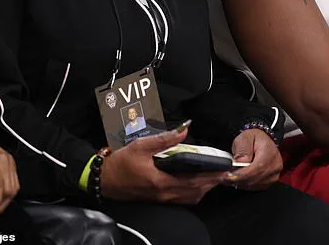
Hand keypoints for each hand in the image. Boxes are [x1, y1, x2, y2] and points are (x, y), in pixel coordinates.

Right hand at [100, 128, 226, 203]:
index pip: (194, 181)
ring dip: (204, 188)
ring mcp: (161, 198)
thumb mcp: (141, 145)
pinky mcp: (158, 199)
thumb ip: (165, 138)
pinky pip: (182, 199)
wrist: (103, 180)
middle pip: (195, 192)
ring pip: (190, 197)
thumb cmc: (120, 164)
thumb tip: (184, 129)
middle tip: (225, 173)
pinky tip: (196, 183)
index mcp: (161, 182)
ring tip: (214, 176)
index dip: (211, 176)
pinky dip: (193, 192)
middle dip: (212, 183)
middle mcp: (164, 194)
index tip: (224, 170)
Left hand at [224, 129, 281, 190]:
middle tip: (223, 178)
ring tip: (228, 178)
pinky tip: (237, 179)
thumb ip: (243, 149)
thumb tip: (240, 162)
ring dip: (240, 183)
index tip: (228, 176)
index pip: (257, 168)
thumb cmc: (254, 138)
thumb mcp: (245, 137)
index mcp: (270, 152)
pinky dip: (245, 184)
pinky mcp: (269, 181)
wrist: (262, 141)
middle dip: (237, 180)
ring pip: (254, 185)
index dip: (242, 174)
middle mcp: (275, 165)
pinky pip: (256, 187)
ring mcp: (274, 175)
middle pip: (255, 178)